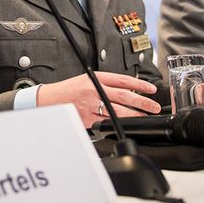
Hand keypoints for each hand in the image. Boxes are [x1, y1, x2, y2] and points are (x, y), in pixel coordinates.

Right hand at [36, 72, 159, 127]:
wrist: (49, 100)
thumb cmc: (68, 90)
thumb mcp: (87, 80)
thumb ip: (105, 84)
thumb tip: (127, 89)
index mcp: (96, 78)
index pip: (123, 80)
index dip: (139, 85)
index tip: (151, 89)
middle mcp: (94, 90)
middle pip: (124, 96)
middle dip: (143, 102)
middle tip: (154, 106)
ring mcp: (91, 105)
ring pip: (118, 111)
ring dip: (134, 114)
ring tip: (145, 116)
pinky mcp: (87, 119)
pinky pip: (106, 122)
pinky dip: (117, 123)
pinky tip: (126, 124)